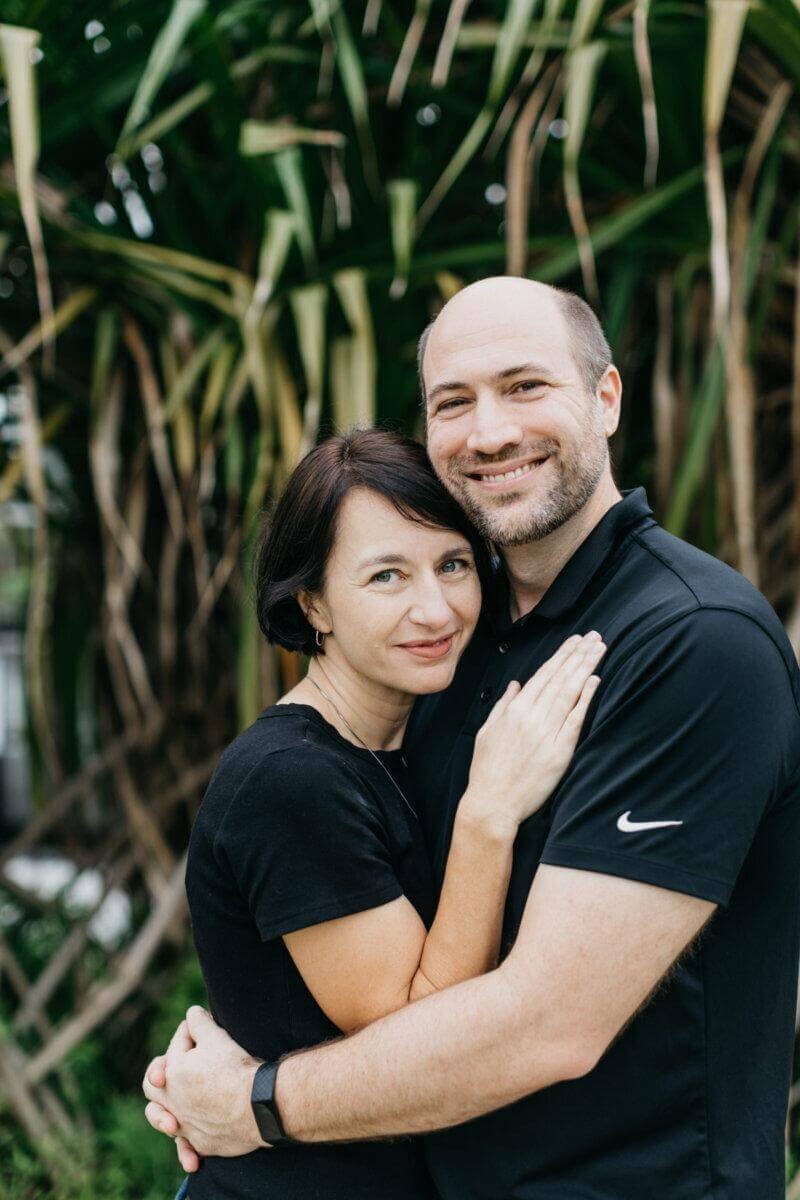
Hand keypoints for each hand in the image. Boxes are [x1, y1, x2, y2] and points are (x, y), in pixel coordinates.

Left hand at [142, 1006, 265, 1157]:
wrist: (258, 1104)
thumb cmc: (236, 1068)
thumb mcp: (216, 1036)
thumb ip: (198, 1022)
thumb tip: (191, 1013)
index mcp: (172, 1072)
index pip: (175, 1046)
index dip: (190, 1034)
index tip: (205, 1028)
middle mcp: (172, 1101)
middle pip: (152, 1087)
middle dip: (160, 1075)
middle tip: (171, 1071)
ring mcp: (185, 1124)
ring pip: (164, 1120)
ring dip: (165, 1117)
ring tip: (172, 1117)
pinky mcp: (201, 1142)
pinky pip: (187, 1147)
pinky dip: (187, 1150)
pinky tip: (191, 1159)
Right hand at [463, 632, 604, 835]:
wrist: (493, 804)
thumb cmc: (488, 770)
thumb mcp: (487, 731)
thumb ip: (503, 705)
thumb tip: (515, 685)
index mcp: (514, 710)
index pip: (543, 675)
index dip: (561, 655)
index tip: (575, 641)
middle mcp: (531, 717)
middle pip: (560, 678)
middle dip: (578, 654)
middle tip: (595, 637)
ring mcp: (546, 733)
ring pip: (570, 692)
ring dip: (586, 668)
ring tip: (599, 650)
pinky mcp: (559, 752)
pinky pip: (575, 720)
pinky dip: (585, 698)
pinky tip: (595, 681)